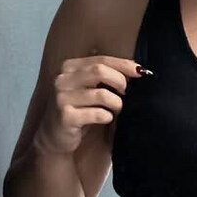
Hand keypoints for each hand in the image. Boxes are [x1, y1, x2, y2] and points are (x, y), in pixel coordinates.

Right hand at [34, 56, 148, 154]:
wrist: (55, 136)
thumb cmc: (78, 110)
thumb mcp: (88, 88)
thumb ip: (104, 76)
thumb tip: (136, 68)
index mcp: (69, 67)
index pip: (100, 59)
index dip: (123, 64)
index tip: (140, 71)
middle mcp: (62, 79)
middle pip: (100, 71)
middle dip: (120, 81)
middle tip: (127, 93)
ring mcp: (62, 98)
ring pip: (101, 94)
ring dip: (117, 103)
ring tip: (117, 109)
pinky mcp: (66, 117)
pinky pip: (97, 114)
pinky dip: (108, 116)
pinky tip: (107, 118)